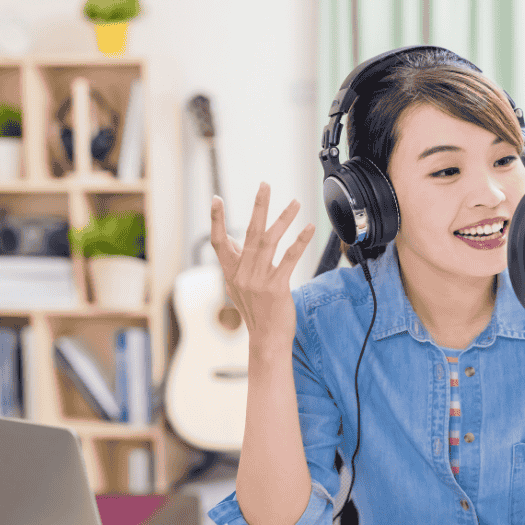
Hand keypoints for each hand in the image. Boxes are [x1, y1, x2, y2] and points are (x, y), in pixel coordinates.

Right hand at [210, 182, 315, 354]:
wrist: (266, 339)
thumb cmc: (256, 312)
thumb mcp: (239, 288)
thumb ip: (238, 264)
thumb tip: (235, 241)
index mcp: (231, 272)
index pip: (219, 242)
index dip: (216, 220)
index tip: (216, 199)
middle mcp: (242, 274)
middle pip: (250, 233)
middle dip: (258, 207)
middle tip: (265, 185)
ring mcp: (258, 280)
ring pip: (270, 241)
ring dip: (284, 219)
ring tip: (296, 202)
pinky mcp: (276, 287)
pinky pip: (289, 259)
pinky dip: (299, 241)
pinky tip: (308, 228)